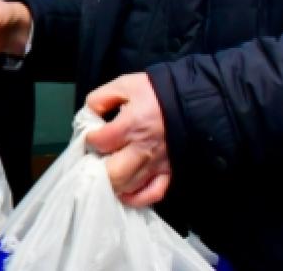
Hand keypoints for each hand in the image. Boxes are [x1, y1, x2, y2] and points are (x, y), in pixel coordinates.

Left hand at [85, 73, 171, 207]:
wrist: (194, 99)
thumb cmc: (157, 92)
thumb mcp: (125, 84)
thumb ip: (101, 98)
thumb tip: (88, 115)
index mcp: (132, 125)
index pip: (100, 141)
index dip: (89, 139)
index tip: (91, 135)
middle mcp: (144, 149)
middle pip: (113, 172)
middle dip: (96, 169)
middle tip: (93, 161)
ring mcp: (158, 163)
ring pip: (129, 186)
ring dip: (112, 183)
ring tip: (105, 174)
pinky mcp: (170, 172)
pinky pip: (153, 193)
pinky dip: (136, 197)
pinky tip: (124, 192)